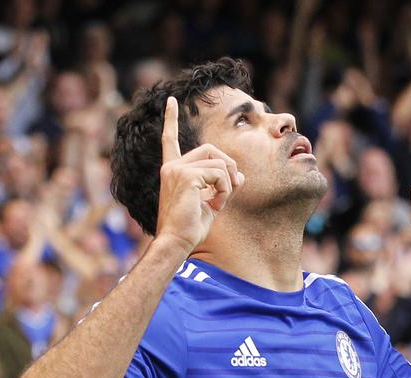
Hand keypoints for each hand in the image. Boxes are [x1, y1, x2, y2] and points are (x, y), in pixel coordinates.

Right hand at [157, 97, 243, 251]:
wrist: (176, 242)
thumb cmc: (190, 228)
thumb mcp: (211, 202)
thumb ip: (223, 186)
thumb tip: (240, 176)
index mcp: (173, 170)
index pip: (170, 139)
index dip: (170, 119)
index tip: (171, 101)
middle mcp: (172, 166)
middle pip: (211, 149)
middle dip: (229, 166)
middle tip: (233, 187)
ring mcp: (177, 170)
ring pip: (219, 162)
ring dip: (228, 183)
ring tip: (220, 202)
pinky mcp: (186, 176)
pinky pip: (220, 174)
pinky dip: (225, 189)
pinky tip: (216, 204)